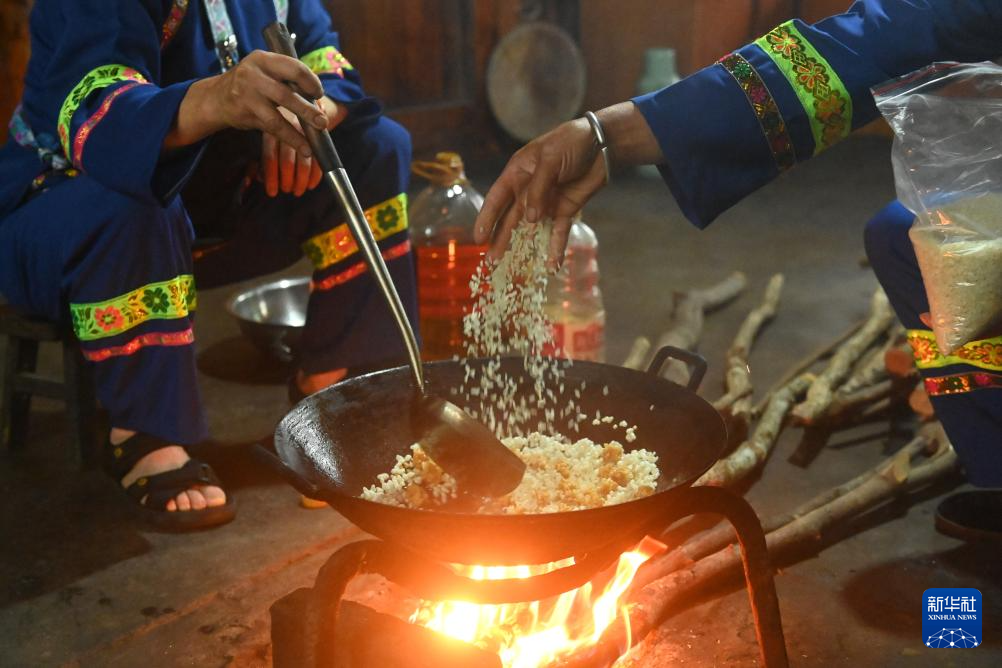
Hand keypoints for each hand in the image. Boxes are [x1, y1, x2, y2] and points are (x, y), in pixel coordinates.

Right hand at [167, 50, 326, 154]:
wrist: (216, 97)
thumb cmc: (249, 84)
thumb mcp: (264, 72)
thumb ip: (286, 80)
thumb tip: (316, 101)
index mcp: (263, 59)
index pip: (294, 68)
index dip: (311, 82)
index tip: (318, 94)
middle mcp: (253, 75)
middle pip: (286, 93)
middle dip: (308, 109)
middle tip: (323, 121)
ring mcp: (247, 95)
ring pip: (278, 115)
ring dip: (300, 129)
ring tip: (315, 137)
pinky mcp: (245, 113)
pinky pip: (272, 128)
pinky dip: (290, 138)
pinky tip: (304, 148)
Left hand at [261, 96, 346, 196]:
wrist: (294, 85)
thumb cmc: (272, 108)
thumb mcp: (261, 122)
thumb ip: (265, 148)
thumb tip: (257, 177)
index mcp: (267, 120)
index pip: (269, 153)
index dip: (271, 174)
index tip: (272, 191)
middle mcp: (284, 122)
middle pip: (287, 156)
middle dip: (288, 177)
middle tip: (290, 191)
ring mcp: (302, 123)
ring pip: (304, 157)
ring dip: (302, 177)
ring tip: (300, 190)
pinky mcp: (316, 126)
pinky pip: (318, 153)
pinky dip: (315, 171)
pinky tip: (312, 183)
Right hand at [474, 117, 604, 268]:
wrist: (602, 144)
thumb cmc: (571, 142)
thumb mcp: (550, 160)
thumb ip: (538, 189)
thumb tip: (530, 219)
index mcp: (518, 173)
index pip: (497, 199)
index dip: (486, 219)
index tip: (478, 238)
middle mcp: (528, 190)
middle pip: (510, 219)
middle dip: (500, 239)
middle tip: (491, 260)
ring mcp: (546, 203)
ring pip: (530, 229)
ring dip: (521, 247)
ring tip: (510, 267)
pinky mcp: (565, 210)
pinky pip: (558, 232)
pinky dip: (555, 248)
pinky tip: (552, 265)